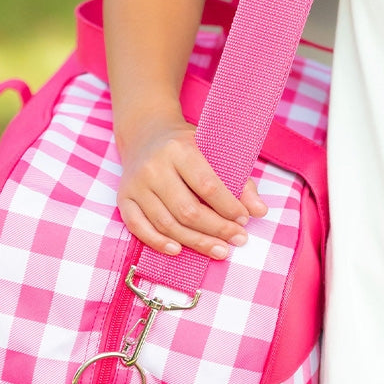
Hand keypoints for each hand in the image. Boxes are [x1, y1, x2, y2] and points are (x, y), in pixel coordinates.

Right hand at [116, 115, 267, 258]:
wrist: (145, 133)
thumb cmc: (186, 145)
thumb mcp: (214, 150)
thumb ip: (240, 180)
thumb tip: (260, 211)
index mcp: (180, 149)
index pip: (207, 186)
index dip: (228, 207)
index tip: (245, 220)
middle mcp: (154, 167)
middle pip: (187, 210)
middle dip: (216, 229)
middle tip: (238, 240)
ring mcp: (136, 184)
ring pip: (166, 223)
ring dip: (195, 242)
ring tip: (219, 250)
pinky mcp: (123, 198)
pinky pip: (138, 227)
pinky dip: (158, 242)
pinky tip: (179, 251)